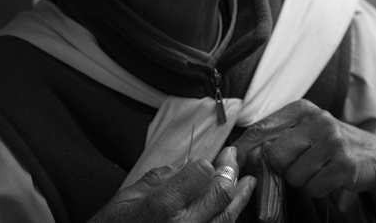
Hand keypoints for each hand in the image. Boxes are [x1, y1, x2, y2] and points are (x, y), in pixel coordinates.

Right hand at [89, 146, 255, 222]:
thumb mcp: (128, 196)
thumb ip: (161, 178)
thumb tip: (186, 167)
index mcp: (162, 207)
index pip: (201, 173)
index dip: (207, 163)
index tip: (208, 158)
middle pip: (220, 194)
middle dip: (229, 172)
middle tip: (232, 157)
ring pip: (226, 218)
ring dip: (240, 197)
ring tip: (247, 181)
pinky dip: (228, 217)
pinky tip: (233, 207)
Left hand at [233, 100, 375, 211]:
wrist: (373, 155)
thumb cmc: (329, 144)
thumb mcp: (303, 131)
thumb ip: (274, 138)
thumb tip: (238, 155)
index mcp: (301, 108)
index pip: (261, 128)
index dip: (246, 149)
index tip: (238, 162)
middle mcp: (317, 120)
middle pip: (275, 155)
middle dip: (283, 169)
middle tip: (299, 165)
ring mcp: (332, 141)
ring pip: (294, 176)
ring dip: (303, 181)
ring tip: (318, 169)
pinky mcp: (344, 164)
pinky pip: (314, 187)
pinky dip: (318, 189)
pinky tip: (328, 178)